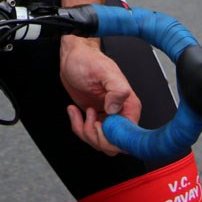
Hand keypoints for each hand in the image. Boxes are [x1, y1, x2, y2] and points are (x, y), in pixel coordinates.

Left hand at [59, 35, 140, 154]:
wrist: (72, 56)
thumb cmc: (88, 60)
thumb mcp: (102, 71)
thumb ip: (116, 89)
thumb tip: (116, 109)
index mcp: (129, 105)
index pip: (128, 137)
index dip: (112, 137)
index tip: (100, 124)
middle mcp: (120, 114)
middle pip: (114, 145)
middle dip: (96, 136)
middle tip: (88, 117)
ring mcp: (108, 118)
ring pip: (101, 143)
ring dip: (85, 131)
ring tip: (80, 112)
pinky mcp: (95, 119)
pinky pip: (89, 135)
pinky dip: (78, 126)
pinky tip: (74, 112)